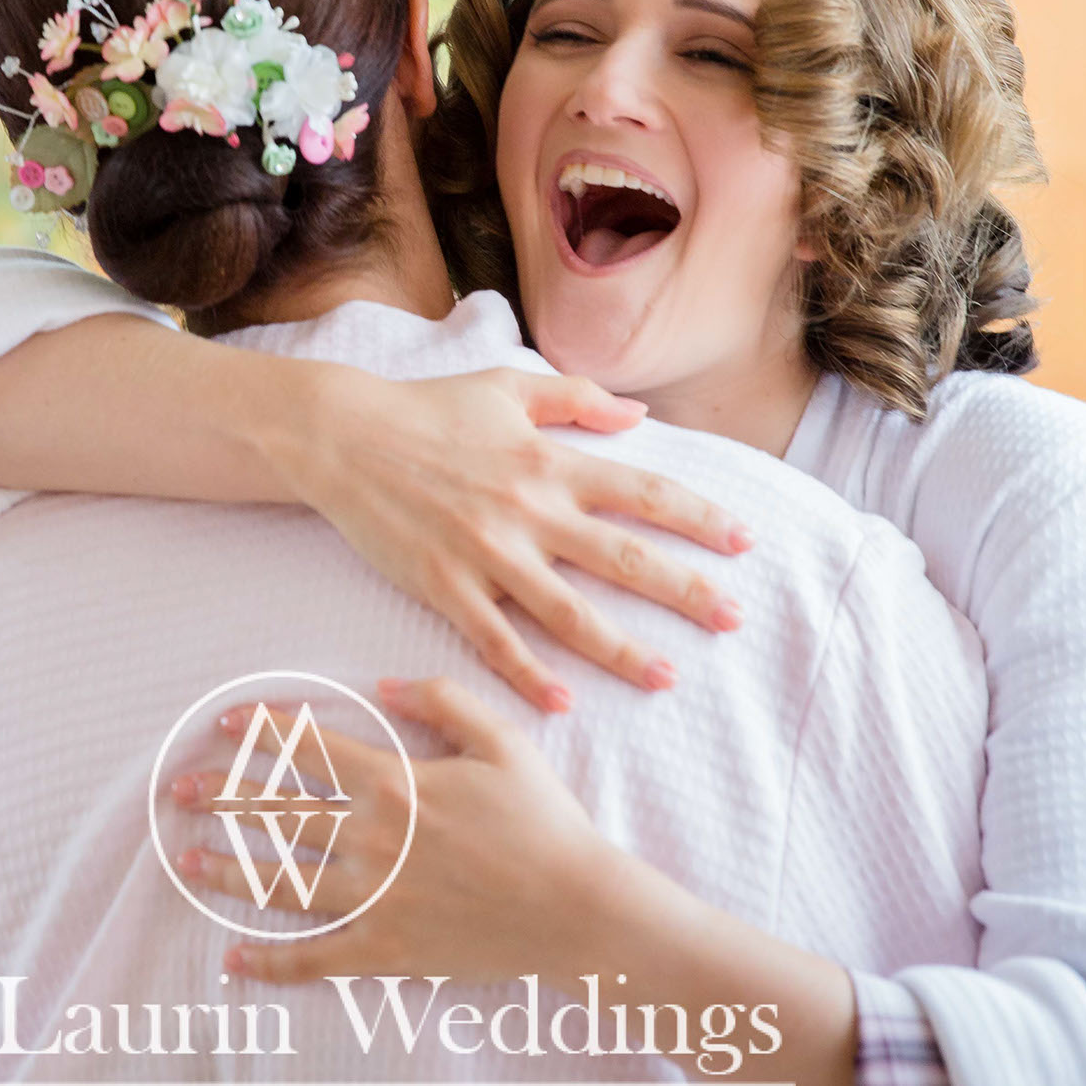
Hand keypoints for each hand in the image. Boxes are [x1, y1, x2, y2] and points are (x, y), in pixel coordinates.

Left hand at [170, 676, 628, 984]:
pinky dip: (270, 963)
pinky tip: (234, 961)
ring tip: (186, 862)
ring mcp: (374, 898)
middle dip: (223, 797)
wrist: (576, 908)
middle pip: (279, 814)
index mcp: (396, 783)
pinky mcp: (384, 949)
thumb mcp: (503, 742)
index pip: (311, 749)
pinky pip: (315, 958)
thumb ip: (443, 702)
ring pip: (281, 883)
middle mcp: (372, 839)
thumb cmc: (545, 821)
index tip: (224, 723)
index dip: (263, 732)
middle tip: (179, 789)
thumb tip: (383, 686)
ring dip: (228, 872)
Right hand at [262, 363, 749, 710]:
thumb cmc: (427, 408)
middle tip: (734, 619)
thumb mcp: (507, 386)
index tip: (742, 542)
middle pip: (623, 558)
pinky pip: (495, 639)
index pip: (642, 493)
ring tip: (668, 675)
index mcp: (549, 460)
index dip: (698, 518)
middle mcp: (529, 510)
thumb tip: (638, 416)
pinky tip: (564, 700)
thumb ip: (576, 398)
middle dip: (685, 591)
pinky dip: (530, 673)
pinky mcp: (444, 585)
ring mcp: (486, 552)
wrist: (343, 435)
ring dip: (622, 649)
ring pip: (569, 612)